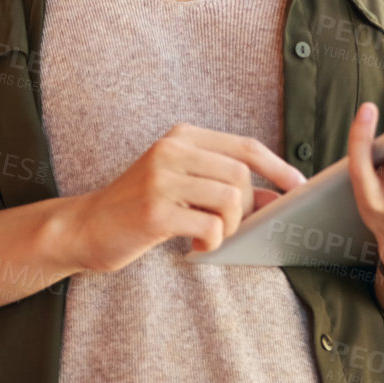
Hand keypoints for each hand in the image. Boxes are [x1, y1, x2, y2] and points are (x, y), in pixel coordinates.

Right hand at [65, 123, 307, 273]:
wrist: (84, 228)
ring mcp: (161, 178)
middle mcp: (172, 150)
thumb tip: (277, 198)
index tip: (299, 187)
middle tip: (232, 227)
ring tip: (213, 237)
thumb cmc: (140, 208)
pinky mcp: (155, 210)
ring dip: (231, 226)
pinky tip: (198, 246)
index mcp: (182, 136)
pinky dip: (214, 242)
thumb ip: (225, 185)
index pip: (246, 147)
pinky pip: (210, 226)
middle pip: (242, 175)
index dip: (278, 168)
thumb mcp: (184, 186)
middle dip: (248, 207)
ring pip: (230, 198)